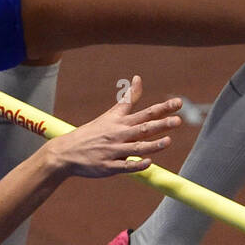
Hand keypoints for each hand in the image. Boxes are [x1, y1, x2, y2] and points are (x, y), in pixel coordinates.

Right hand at [44, 76, 182, 178]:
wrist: (66, 152)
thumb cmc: (93, 132)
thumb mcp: (111, 114)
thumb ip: (129, 99)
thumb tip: (138, 78)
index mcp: (120, 122)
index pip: (145, 113)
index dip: (162, 108)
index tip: (178, 102)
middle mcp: (118, 135)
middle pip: (143, 128)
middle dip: (161, 124)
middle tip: (178, 120)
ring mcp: (113, 151)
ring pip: (136, 148)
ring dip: (152, 145)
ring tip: (167, 141)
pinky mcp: (108, 167)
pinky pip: (125, 167)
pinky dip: (136, 165)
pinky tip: (148, 162)